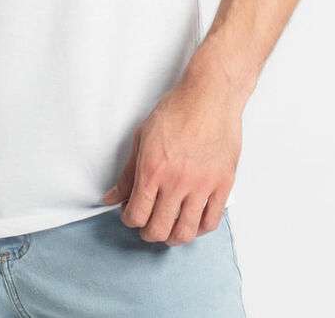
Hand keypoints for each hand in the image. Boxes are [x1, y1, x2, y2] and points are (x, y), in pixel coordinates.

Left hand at [100, 72, 242, 245]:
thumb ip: (127, 173)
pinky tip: (191, 222)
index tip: (130, 214)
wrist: (209, 97)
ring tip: (168, 228)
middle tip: (147, 225)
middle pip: (159, 229)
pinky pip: (211, 222)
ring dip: (172, 236)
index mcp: (152, 170)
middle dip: (148, 233)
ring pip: (185, 232)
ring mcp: (202, 186)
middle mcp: (176, 183)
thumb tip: (112, 197)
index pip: (137, 214)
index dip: (129, 220)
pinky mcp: (222, 186)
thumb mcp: (141, 138)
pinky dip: (198, 229)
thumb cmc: (176, 111)